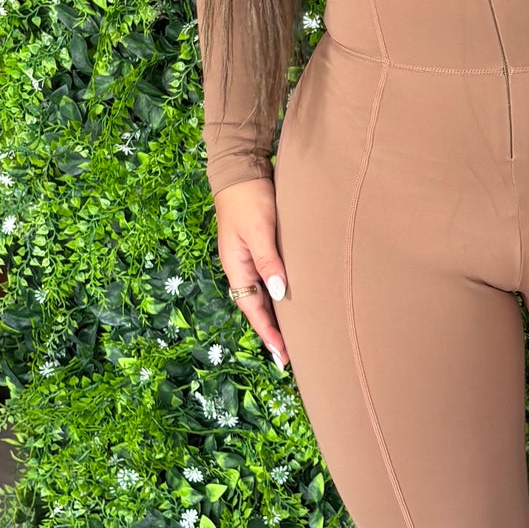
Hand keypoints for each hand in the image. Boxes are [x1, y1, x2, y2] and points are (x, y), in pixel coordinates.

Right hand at [213, 178, 288, 370]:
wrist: (240, 170)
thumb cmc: (249, 198)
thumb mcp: (259, 230)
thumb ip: (269, 261)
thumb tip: (278, 294)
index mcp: (236, 267)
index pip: (252, 309)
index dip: (268, 332)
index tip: (282, 354)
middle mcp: (240, 268)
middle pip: (256, 308)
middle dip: (271, 332)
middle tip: (288, 357)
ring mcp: (248, 260)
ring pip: (262, 296)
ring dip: (275, 317)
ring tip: (292, 338)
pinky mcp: (258, 250)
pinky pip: (267, 281)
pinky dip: (277, 297)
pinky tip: (289, 303)